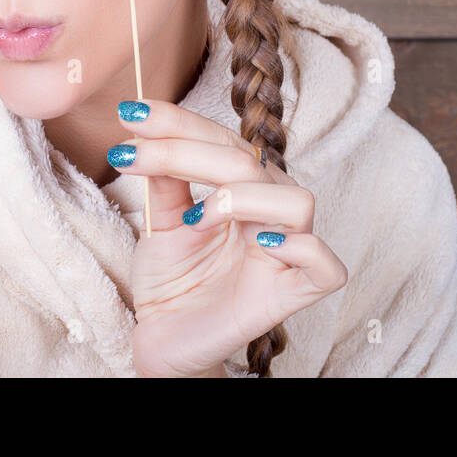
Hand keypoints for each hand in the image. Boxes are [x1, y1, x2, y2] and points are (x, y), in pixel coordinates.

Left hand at [109, 98, 348, 377]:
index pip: (221, 140)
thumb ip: (164, 178)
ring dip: (243, 197)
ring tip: (196, 217)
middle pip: (249, 163)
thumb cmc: (172, 281)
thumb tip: (146, 128)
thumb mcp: (160, 221)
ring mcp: (288, 251)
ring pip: (296, 200)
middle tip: (134, 156)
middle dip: (187, 152)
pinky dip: (299, 247)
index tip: (132, 115)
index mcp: (245, 187)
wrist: (166, 341)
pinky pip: (325, 264)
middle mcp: (271, 211)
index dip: (179, 123)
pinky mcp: (295, 292)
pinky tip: (261, 243)